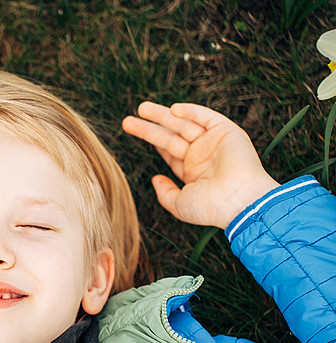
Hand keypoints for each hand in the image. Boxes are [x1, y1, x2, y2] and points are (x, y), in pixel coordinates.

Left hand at [122, 102, 279, 228]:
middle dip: (149, 128)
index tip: (134, 132)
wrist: (240, 202)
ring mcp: (213, 143)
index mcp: (193, 172)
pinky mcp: (226, 132)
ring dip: (162, 115)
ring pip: (183, 124)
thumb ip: (165, 193)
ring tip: (141, 108)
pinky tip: (172, 110)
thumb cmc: (211, 208)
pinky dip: (190, 111)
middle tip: (127, 121)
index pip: (169, 152)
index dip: (152, 142)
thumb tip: (154, 179)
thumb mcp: (180, 204)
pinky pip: (205, 117)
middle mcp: (202, 155)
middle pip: (170, 137)